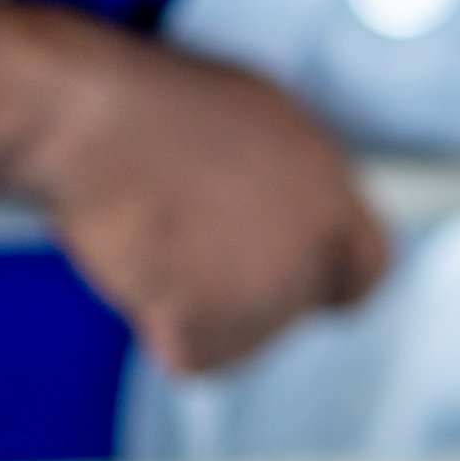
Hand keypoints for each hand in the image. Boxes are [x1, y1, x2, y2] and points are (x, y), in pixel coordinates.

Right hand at [0, 0, 390, 373]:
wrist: (94, 120)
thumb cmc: (157, 106)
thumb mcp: (259, 119)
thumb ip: (294, 178)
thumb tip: (290, 205)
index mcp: (332, 189)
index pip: (365, 267)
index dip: (325, 277)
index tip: (296, 278)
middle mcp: (313, 245)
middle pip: (298, 306)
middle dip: (252, 291)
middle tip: (197, 252)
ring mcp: (268, 292)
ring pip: (245, 335)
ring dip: (205, 309)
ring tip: (161, 242)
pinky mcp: (215, 328)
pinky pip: (195, 354)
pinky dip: (164, 329)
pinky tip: (143, 270)